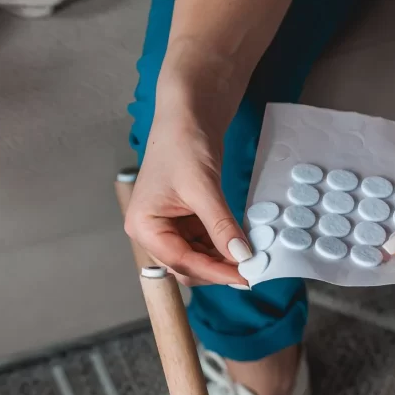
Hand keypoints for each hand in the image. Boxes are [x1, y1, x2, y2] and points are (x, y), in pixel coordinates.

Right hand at [124, 120, 251, 286]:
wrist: (187, 117)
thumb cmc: (182, 145)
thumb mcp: (203, 189)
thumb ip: (221, 226)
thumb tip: (242, 256)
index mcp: (143, 226)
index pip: (180, 261)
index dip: (214, 271)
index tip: (245, 277)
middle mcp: (150, 231)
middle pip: (185, 266)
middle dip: (217, 269)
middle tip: (250, 271)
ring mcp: (166, 227)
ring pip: (197, 258)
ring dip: (222, 259)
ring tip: (250, 257)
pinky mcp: (182, 221)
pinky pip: (203, 243)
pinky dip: (222, 245)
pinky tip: (241, 244)